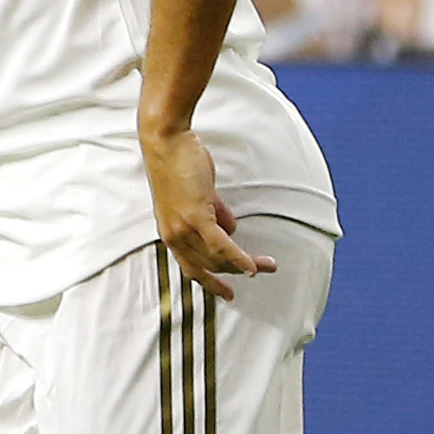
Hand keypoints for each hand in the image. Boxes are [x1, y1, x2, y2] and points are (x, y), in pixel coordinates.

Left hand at [144, 128, 273, 301]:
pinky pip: (221, 245)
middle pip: (210, 265)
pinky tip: (252, 266)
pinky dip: (238, 258)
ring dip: (245, 264)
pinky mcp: (194, 215)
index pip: (192, 267)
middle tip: (264, 269)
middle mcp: (173, 235)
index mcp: (171, 231)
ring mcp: (182, 227)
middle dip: (237, 272)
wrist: (165, 140)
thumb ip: (213, 212)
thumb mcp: (197, 194)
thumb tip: (231, 227)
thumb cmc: (180, 162)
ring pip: (218, 258)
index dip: (210, 282)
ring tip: (267, 265)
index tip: (228, 293)